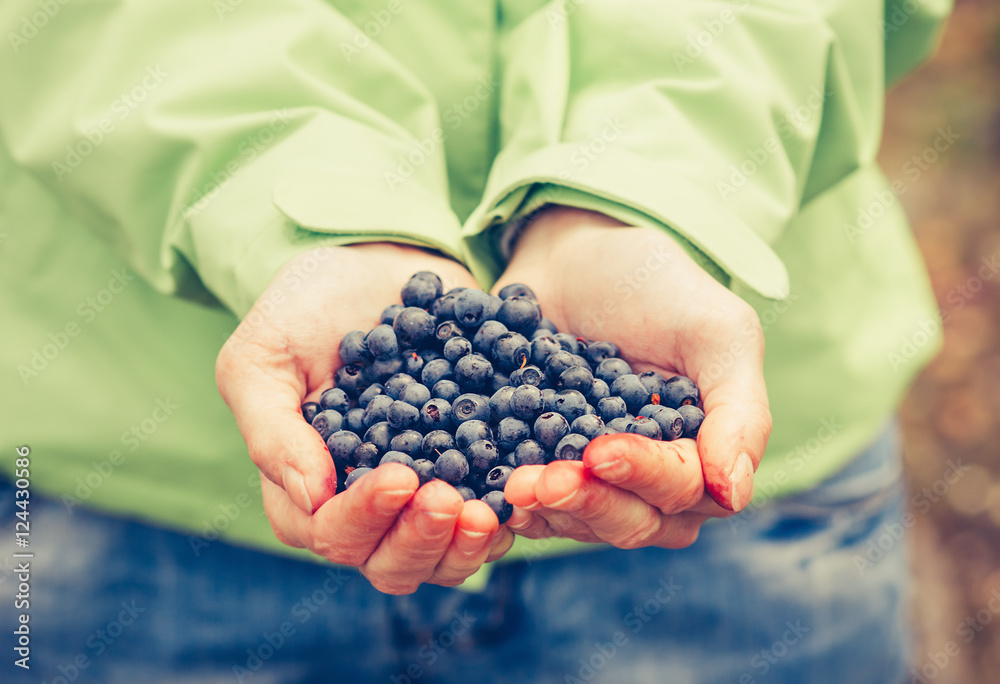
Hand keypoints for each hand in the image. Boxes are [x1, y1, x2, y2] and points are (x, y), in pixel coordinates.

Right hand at [216, 243, 513, 592]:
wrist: (374, 263)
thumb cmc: (304, 309)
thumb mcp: (262, 358)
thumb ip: (272, 430)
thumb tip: (312, 499)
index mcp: (307, 491)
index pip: (331, 532)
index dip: (365, 516)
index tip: (398, 477)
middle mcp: (365, 506)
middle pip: (391, 563)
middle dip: (421, 538)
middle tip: (450, 499)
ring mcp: (421, 493)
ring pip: (444, 556)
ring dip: (468, 543)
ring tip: (493, 508)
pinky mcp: (468, 469)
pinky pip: (490, 514)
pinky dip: (508, 512)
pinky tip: (525, 490)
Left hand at [497, 207, 771, 547]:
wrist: (574, 256)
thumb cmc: (655, 285)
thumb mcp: (717, 331)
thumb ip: (741, 412)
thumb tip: (733, 495)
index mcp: (703, 450)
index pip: (683, 489)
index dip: (645, 476)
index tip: (603, 451)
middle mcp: (652, 478)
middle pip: (632, 521)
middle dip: (591, 503)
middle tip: (545, 480)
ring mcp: (594, 478)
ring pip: (581, 523)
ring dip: (550, 509)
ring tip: (515, 486)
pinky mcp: (544, 468)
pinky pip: (535, 505)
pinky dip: (517, 506)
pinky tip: (497, 495)